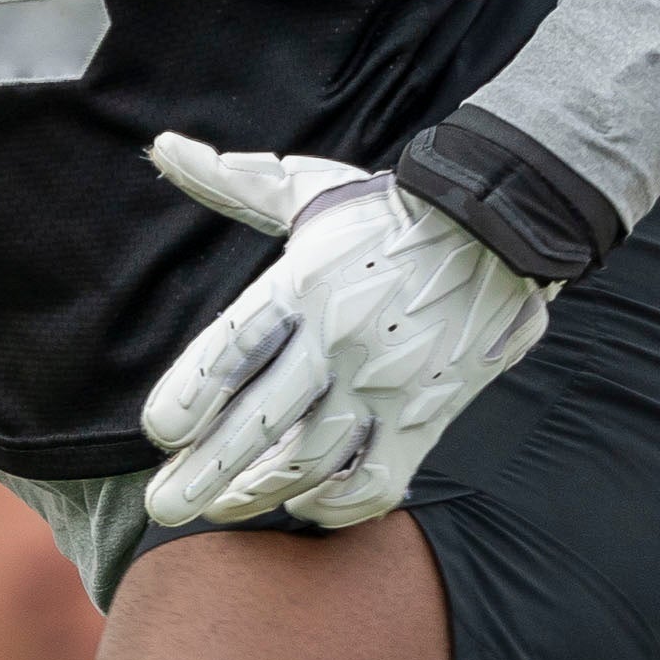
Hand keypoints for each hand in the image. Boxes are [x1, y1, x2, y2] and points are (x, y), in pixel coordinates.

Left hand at [137, 135, 551, 530]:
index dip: (189, 397)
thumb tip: (165, 149)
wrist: (500, 222)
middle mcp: (340, 339)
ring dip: (260, 493)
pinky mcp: (429, 412)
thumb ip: (229, 182)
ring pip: (312, 460)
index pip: (231, 351)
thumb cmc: (387, 208)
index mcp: (302, 285)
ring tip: (220, 509)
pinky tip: (308, 507)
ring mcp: (387, 382)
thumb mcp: (305, 189)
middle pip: (259, 423)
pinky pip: (379, 478)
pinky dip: (339, 504)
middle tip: (163, 506)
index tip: (159, 434)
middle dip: (204, 473)